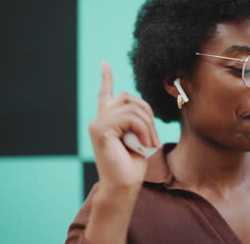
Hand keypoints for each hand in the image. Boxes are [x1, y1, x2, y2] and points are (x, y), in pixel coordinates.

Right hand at [88, 61, 160, 192]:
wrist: (124, 186)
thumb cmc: (133, 165)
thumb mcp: (140, 137)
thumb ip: (137, 120)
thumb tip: (140, 106)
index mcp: (108, 121)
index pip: (106, 94)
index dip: (106, 77)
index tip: (104, 63)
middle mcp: (100, 119)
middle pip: (130, 97)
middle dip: (148, 114)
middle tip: (152, 139)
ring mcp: (97, 123)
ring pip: (133, 108)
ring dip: (148, 127)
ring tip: (148, 145)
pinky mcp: (100, 129)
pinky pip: (131, 118)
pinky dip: (143, 131)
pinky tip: (142, 145)